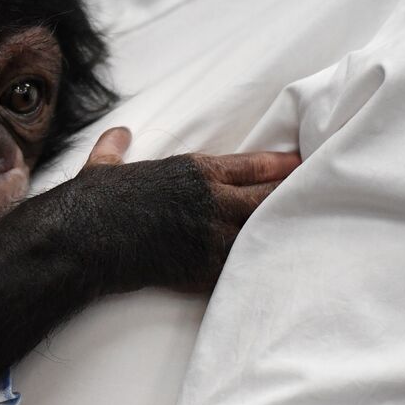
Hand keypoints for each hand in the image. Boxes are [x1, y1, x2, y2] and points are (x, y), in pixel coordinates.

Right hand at [75, 126, 300, 291]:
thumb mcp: (104, 165)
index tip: (302, 164)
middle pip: (268, 198)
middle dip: (294, 196)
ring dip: (282, 230)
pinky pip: (242, 267)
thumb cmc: (92, 202)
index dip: (282, 166)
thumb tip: (118, 134)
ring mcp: (210, 237)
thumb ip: (116, 149)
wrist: (82, 240)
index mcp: (194, 171)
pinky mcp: (202, 269)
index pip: (254, 166)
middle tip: (321, 194)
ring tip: (310, 231)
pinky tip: (278, 267)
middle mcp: (211, 201)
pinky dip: (260, 266)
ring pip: (261, 231)